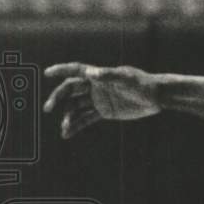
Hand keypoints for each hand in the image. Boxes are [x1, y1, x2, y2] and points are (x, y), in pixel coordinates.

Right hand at [43, 63, 161, 138]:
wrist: (155, 97)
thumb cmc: (142, 84)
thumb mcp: (126, 79)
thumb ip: (108, 76)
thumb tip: (91, 72)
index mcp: (99, 76)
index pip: (76, 70)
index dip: (61, 70)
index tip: (47, 73)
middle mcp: (95, 86)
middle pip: (71, 90)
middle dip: (58, 98)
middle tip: (48, 108)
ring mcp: (99, 99)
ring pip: (77, 107)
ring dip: (68, 117)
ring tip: (64, 128)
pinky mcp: (104, 112)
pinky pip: (86, 119)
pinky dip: (76, 125)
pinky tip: (67, 133)